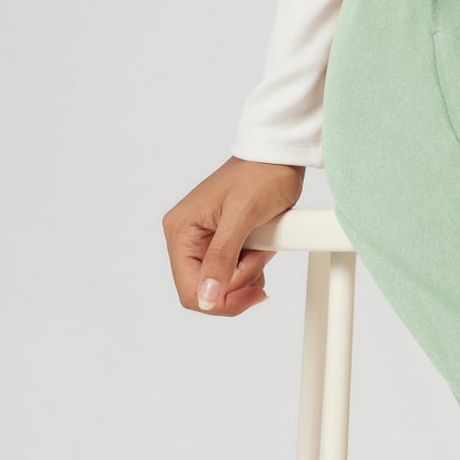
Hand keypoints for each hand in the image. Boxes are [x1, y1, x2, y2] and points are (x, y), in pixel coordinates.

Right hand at [163, 156, 305, 317]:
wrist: (279, 158)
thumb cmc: (260, 176)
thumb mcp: (241, 216)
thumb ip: (222, 257)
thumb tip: (207, 297)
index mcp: (181, 231)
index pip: (190, 290)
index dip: (221, 300)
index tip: (252, 290)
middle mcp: (187, 239)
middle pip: (207, 292)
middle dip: (237, 284)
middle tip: (259, 256)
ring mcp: (205, 242)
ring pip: (223, 286)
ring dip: (248, 276)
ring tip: (263, 247)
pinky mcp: (223, 243)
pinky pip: (233, 274)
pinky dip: (252, 269)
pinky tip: (263, 249)